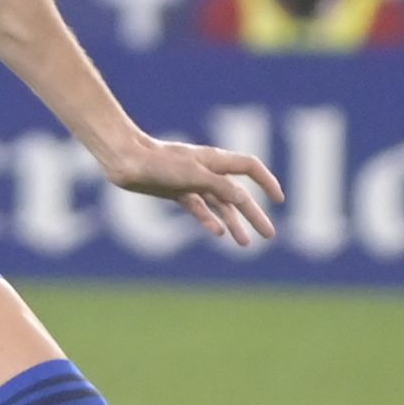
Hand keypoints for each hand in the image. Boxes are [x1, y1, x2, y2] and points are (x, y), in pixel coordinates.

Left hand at [97, 124, 283, 249]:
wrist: (124, 161)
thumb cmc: (157, 163)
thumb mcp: (193, 175)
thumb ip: (219, 186)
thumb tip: (243, 198)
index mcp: (215, 160)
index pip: (250, 167)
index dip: (267, 182)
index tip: (279, 200)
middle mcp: (207, 170)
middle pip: (238, 193)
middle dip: (255, 214)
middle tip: (269, 235)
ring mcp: (192, 181)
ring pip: (220, 204)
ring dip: (234, 223)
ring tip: (245, 244)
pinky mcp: (176, 191)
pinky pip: (199, 208)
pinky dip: (210, 220)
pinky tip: (218, 233)